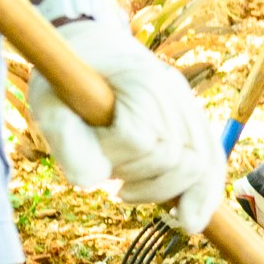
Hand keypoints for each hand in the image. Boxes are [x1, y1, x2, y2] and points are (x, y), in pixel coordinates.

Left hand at [23, 0, 219, 234]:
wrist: (88, 44)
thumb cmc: (65, 77)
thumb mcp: (49, 107)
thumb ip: (66, 144)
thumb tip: (93, 181)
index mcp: (141, 81)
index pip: (140, 141)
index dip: (114, 160)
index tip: (95, 162)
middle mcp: (173, 90)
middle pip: (179, 159)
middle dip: (145, 183)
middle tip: (114, 185)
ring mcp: (186, 103)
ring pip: (201, 164)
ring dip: (166, 191)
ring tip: (131, 189)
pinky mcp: (191, 116)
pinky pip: (213, 159)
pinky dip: (205, 192)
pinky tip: (191, 219)